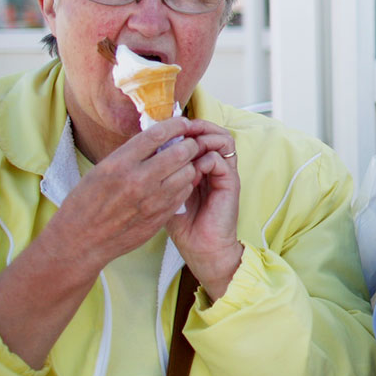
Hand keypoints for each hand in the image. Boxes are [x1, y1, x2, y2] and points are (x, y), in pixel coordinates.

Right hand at [0, 117, 209, 366]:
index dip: (175, 125)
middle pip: (180, 153)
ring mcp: (151, 201)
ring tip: (183, 165)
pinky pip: (183, 194)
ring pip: (187, 174)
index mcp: (119, 164)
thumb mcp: (101, 170)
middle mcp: (137, 181)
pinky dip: (185, 185)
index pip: (157, 135)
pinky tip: (177, 183)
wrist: (81, 241)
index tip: (182, 122)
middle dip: (189, 145)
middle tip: (188, 144)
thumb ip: (129, 154)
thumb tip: (156, 136)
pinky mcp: (159, 217)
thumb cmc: (86, 202)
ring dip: (189, 166)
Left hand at [166, 118, 242, 298]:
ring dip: (204, 137)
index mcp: (203, 167)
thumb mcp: (166, 193)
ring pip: (222, 140)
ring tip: (187, 141)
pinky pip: (220, 160)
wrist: (201, 249)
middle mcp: (216, 167)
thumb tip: (145, 153)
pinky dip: (205, 158)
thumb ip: (162, 174)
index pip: (200, 136)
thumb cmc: (183, 225)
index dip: (186, 128)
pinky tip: (192, 167)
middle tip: (180, 127)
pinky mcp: (230, 184)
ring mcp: (225, 174)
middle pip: (214, 133)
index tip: (167, 127)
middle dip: (197, 126)